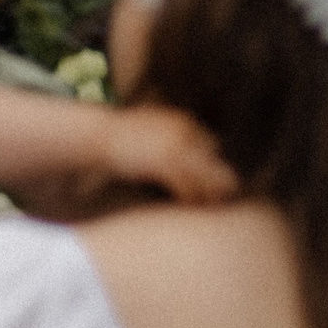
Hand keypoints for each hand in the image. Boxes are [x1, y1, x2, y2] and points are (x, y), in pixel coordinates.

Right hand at [102, 105, 237, 204]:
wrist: (99, 134)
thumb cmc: (120, 134)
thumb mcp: (149, 125)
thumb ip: (166, 133)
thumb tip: (175, 149)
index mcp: (181, 122)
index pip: (209, 143)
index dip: (211, 162)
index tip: (215, 176)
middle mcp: (183, 132)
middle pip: (210, 158)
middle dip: (218, 177)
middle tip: (228, 193)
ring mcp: (174, 147)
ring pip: (200, 173)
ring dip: (209, 190)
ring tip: (214, 205)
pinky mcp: (162, 162)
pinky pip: (184, 183)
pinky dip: (190, 195)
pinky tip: (192, 205)